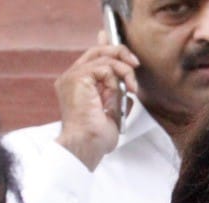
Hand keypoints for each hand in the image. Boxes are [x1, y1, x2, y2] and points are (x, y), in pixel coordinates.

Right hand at [53, 31, 140, 169]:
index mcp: (78, 84)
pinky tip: (120, 92)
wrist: (86, 145)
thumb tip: (128, 88)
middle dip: (121, 53)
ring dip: (124, 71)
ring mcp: (72, 76)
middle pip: (97, 50)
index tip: (131, 60)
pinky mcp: (77, 78)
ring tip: (132, 88)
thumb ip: (117, 97)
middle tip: (136, 65)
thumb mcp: (113, 113)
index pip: (94, 58)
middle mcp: (72, 77)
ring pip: (104, 57)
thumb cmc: (97, 137)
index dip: (112, 51)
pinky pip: (104, 67)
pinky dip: (117, 78)